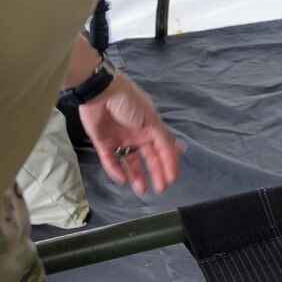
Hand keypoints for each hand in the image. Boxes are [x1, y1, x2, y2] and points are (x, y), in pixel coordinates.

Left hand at [79, 71, 184, 195]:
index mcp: (150, 128)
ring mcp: (120, 139)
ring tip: (142, 190)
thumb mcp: (152, 119)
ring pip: (130, 162)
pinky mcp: (103, 143)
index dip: (168, 164)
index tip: (171, 180)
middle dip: (155, 173)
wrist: (100, 92)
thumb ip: (164, 138)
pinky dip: (116, 170)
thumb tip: (180, 151)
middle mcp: (137, 135)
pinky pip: (110, 160)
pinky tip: (123, 179)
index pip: (162, 150)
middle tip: (160, 189)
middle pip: (148, 158)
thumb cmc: (129, 102)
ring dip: (136, 176)